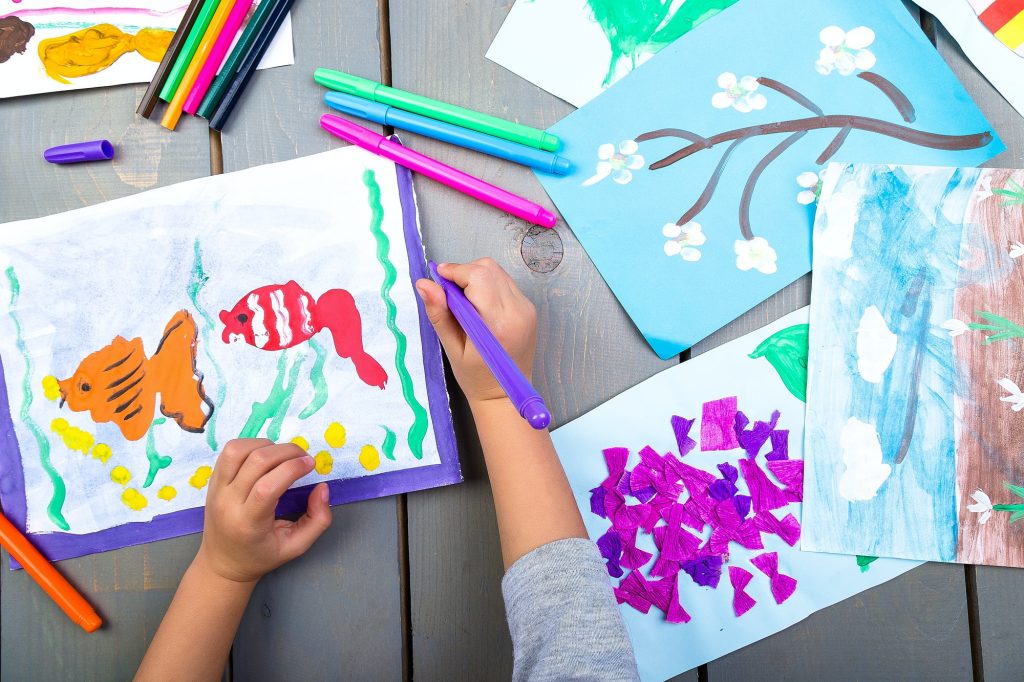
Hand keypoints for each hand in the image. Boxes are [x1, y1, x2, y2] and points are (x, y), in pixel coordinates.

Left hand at [195, 439, 331, 583]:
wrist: (223, 562)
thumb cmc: (261, 555)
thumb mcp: (296, 546)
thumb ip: (318, 520)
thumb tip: (322, 488)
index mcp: (248, 523)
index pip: (268, 487)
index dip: (292, 468)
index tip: (311, 464)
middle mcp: (228, 503)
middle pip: (256, 462)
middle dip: (287, 451)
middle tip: (303, 458)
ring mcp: (216, 489)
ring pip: (238, 450)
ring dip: (266, 445)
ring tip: (282, 456)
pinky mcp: (212, 480)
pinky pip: (229, 452)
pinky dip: (250, 445)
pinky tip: (265, 455)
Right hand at [416, 258, 536, 405]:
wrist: (505, 395)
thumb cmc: (475, 377)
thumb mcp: (451, 347)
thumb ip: (439, 313)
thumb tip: (424, 283)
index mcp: (497, 325)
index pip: (478, 277)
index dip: (455, 272)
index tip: (438, 279)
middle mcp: (517, 312)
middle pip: (488, 269)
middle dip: (464, 272)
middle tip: (449, 292)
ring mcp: (526, 309)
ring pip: (497, 272)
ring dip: (476, 277)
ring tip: (463, 300)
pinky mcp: (529, 308)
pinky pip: (505, 283)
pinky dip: (488, 285)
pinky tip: (479, 305)